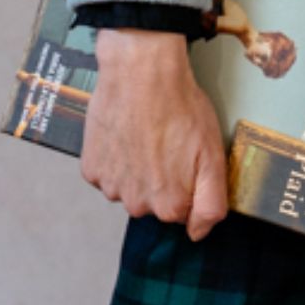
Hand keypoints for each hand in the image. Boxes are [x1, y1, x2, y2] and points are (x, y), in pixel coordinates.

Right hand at [79, 28, 229, 239]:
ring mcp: (111, 186)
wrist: (140, 71)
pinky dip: (114, 158)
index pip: (182, 211)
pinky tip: (124, 135)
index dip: (186, 182)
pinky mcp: (91, 167)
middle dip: (160, 178)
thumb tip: (197, 233)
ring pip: (128, 187)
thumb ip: (211, 204)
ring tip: (144, 135)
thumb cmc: (180, 107)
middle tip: (165, 143)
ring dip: (136, 169)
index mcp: (169, 205)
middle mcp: (137, 204)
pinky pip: (106, 173)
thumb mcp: (213, 155)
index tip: (184, 156)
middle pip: (153, 201)